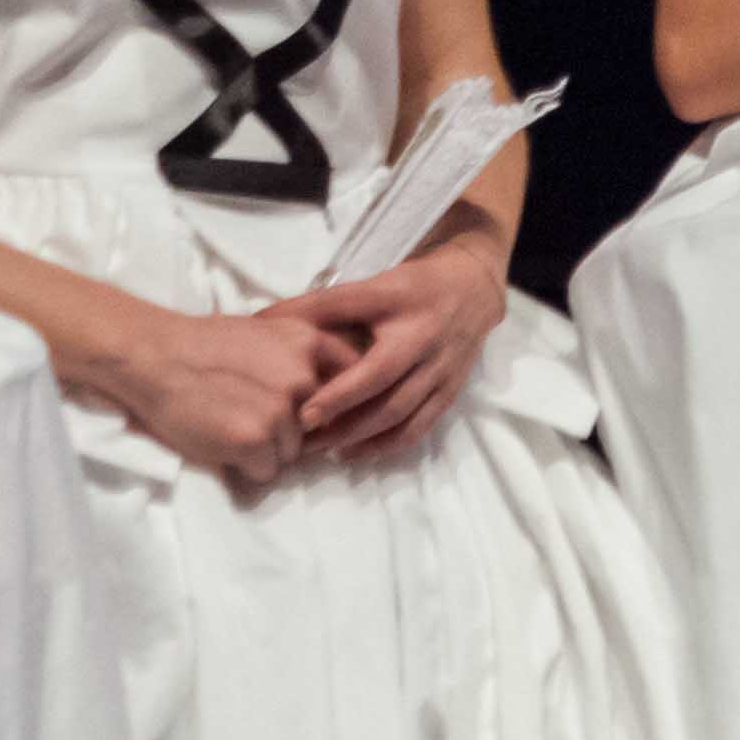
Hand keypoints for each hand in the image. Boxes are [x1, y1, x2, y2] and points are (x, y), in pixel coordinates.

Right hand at [85, 305, 353, 492]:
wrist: (153, 356)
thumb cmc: (203, 345)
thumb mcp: (267, 332)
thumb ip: (303, 357)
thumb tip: (333, 390)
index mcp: (310, 343)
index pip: (352, 384)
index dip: (333, 404)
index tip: (317, 412)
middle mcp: (304, 377)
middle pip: (318, 427)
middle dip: (292, 428)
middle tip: (251, 412)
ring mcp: (281, 411)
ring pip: (292, 453)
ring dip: (267, 449)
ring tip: (231, 422)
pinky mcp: (256, 441)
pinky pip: (266, 472)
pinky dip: (246, 466)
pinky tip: (221, 440)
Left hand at [269, 233, 511, 469]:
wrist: (475, 290)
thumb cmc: (412, 289)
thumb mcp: (372, 286)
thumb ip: (324, 307)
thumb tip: (265, 323)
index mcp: (396, 300)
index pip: (348, 316)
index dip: (318, 340)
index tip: (291, 381)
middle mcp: (422, 335)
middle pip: (381, 378)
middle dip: (341, 405)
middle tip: (301, 428)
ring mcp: (440, 367)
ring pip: (399, 410)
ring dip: (357, 433)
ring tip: (318, 447)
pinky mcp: (450, 391)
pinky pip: (418, 427)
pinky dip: (384, 445)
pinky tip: (353, 453)